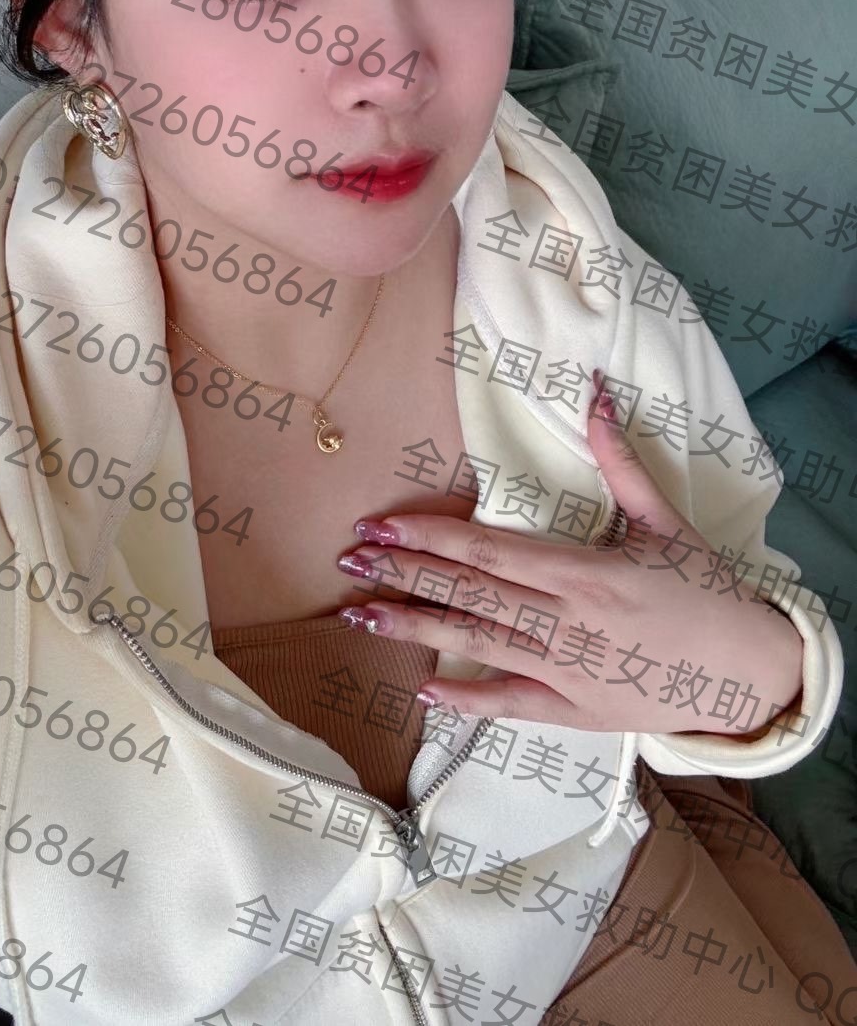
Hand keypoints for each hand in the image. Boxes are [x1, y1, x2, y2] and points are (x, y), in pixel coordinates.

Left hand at [337, 371, 803, 736]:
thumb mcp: (664, 519)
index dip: (429, 535)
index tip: (381, 524)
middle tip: (349, 557)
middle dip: (403, 573)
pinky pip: (512, 704)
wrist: (753, 673)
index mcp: (585, 573)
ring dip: (415, 630)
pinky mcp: (576, 711)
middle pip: (469, 593)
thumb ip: (620, 458)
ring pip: (477, 646)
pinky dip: (469, 701)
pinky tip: (425, 692)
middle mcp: (568, 623)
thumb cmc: (707, 590)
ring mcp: (569, 672)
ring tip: (361, 617)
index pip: (489, 550)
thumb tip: (596, 391)